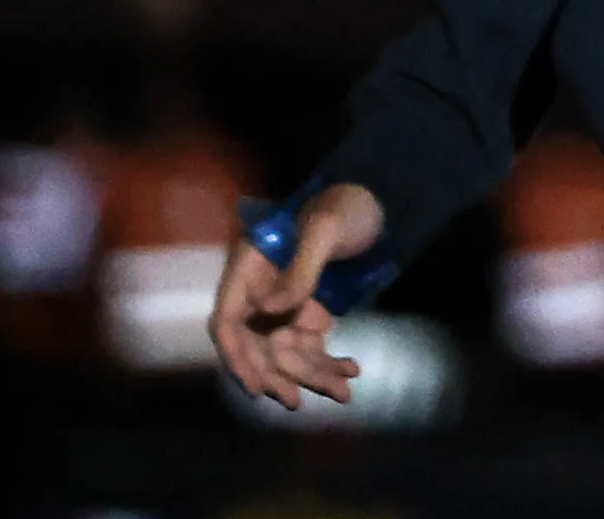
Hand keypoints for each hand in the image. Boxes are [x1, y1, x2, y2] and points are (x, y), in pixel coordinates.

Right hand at [208, 181, 383, 409]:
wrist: (376, 200)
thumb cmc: (345, 206)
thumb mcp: (325, 230)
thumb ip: (300, 269)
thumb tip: (270, 311)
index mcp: (251, 267)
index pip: (227, 321)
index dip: (236, 356)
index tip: (254, 385)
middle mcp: (262, 291)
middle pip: (256, 345)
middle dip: (275, 376)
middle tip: (296, 402)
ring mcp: (286, 304)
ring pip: (287, 353)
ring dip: (310, 376)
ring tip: (342, 395)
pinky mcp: (310, 312)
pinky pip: (311, 347)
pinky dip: (329, 363)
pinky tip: (351, 371)